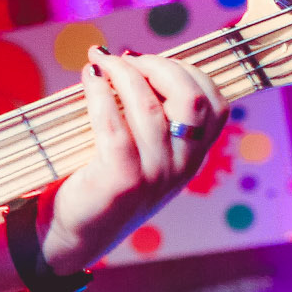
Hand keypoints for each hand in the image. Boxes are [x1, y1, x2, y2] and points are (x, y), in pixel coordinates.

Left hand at [43, 50, 228, 272]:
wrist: (75, 234)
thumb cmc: (105, 180)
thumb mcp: (142, 151)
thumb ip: (151, 115)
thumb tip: (132, 59)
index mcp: (193, 157)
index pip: (217, 105)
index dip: (188, 71)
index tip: (152, 61)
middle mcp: (182, 167)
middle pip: (192, 99)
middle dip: (159, 65)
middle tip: (124, 57)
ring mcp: (155, 176)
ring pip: (150, 106)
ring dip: (123, 72)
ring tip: (99, 61)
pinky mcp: (122, 181)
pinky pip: (114, 124)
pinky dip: (100, 93)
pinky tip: (89, 79)